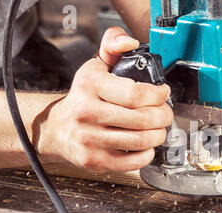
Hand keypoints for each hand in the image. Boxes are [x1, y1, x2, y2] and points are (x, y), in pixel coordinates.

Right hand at [39, 27, 172, 172]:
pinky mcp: (96, 160)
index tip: (163, 93)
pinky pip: (134, 162)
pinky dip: (147, 153)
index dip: (158, 95)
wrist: (57, 128)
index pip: (135, 94)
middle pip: (142, 119)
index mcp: (90, 86)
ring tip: (157, 128)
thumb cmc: (83, 97)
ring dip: (158, 134)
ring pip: (141, 141)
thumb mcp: (95, 67)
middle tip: (164, 113)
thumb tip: (128, 41)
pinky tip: (145, 145)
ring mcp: (91, 139)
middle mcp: (87, 113)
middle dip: (163, 116)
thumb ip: (112, 47)